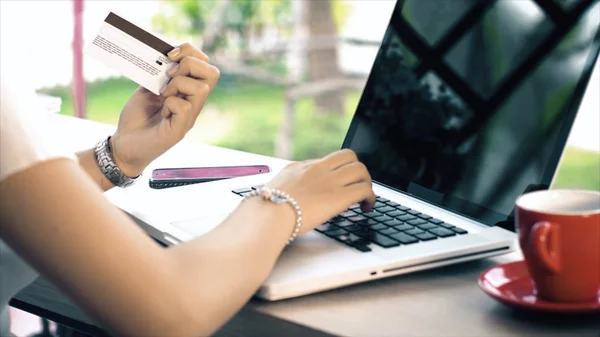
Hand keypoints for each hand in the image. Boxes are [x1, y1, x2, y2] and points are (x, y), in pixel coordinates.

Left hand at [110, 43, 219, 176]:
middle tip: (170, 73)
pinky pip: (185, 106)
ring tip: (163, 94)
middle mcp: (194, 103)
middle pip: (213, 73)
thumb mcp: (148, 87)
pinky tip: (162, 111)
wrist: (125, 144)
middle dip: (190, 64)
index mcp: (188, 91)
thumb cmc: (137, 118)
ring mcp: (189, 116)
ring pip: (201, 88)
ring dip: (178, 84)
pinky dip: (170, 103)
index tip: (169, 56)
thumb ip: (160, 73)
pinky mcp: (180, 129)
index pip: (206, 64)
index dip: (190, 52)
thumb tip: (168, 55)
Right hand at [266, 149, 375, 234]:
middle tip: (357, 185)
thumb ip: (285, 188)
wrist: (267, 215)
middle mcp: (317, 169)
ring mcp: (329, 181)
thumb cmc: (265, 209)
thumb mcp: (273, 189)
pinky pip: (364, 190)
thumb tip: (284, 195)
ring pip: (361, 169)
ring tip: (364, 198)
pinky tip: (367, 207)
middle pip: (348, 156)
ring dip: (366, 183)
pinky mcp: (338, 197)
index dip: (339, 170)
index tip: (341, 181)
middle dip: (357, 170)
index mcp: (301, 167)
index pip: (328, 160)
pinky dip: (371, 198)